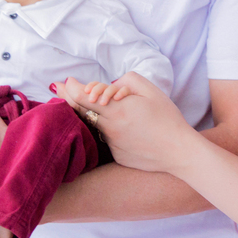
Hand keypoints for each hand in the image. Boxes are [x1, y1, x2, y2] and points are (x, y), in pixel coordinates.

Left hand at [54, 73, 194, 173]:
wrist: (178, 151)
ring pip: (94, 125)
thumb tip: (111, 84)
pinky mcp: (116, 156)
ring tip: (87, 105)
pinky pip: (107, 139)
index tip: (66, 81)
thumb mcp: (151, 91)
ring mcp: (112, 144)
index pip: (82, 97)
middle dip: (68, 97)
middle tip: (58, 88)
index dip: (71, 88)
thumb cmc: (168, 119)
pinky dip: (107, 131)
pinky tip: (121, 128)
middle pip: (81, 111)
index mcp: (117, 109)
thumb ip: (128, 81)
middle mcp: (110, 128)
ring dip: (89, 114)